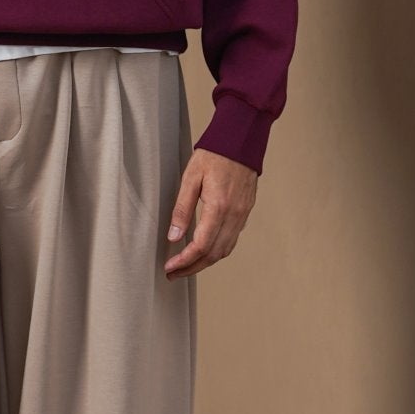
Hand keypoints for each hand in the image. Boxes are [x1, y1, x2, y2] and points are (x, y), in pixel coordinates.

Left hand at [163, 148, 258, 276]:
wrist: (241, 140)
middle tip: (173, 273)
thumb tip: (173, 236)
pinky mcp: (246, 212)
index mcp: (219, 207)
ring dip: (205, 262)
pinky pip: (232, 239)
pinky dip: (217, 251)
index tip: (169, 267)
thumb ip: (182, 209)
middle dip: (192, 268)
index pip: (200, 246)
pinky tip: (204, 250)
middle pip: (213, 254)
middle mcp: (234, 215)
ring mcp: (242, 215)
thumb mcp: (190, 178)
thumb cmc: (214, 154)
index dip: (184, 261)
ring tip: (186, 266)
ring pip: (225, 250)